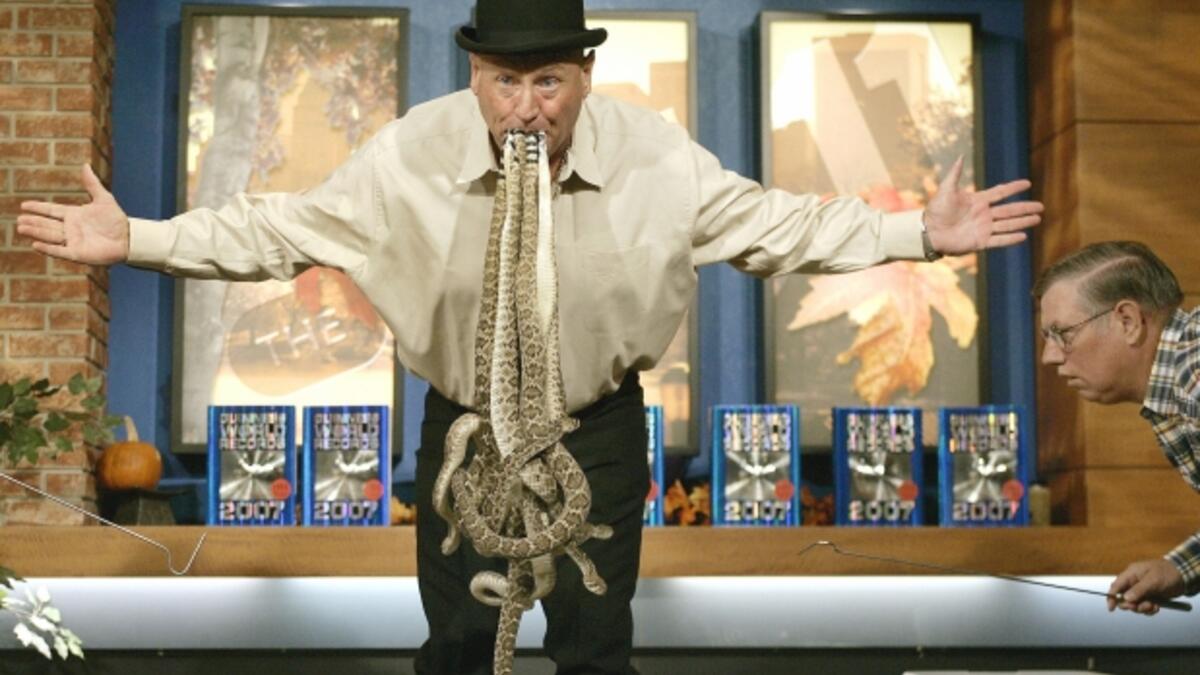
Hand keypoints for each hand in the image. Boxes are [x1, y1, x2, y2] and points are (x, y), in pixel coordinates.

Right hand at [16, 164, 129, 264]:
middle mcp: (71, 228)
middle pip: (47, 224)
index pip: (52, 210)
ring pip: (50, 236)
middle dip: (33, 222)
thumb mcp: (103, 199)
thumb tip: (85, 165)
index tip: (24, 205)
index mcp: (74, 215)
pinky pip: (60, 251)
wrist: (129, 238)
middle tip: (19, 220)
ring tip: (21, 228)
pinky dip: (48, 248)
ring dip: (36, 232)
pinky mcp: (78, 253)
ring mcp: (73, 241)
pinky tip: (35, 244)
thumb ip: (92, 184)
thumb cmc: (117, 220)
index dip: (38, 208)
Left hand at [923, 157, 1042, 255]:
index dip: (1013, 187)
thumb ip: (954, 174)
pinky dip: (1011, 238)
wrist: (928, 232)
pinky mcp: (980, 242)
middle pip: (1009, 210)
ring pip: (1008, 224)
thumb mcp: (946, 190)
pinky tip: (1024, 236)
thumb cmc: (935, 211)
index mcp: (978, 201)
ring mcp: (983, 228)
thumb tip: (960, 156)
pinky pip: (999, 240)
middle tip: (1041, 207)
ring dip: (1023, 222)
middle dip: (1025, 208)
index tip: (1027, 183)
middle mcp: (983, 215)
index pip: (1000, 193)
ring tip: (1038, 219)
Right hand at [1107, 558, 1184, 614]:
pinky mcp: (1149, 597)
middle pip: (1124, 597)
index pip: (1116, 586)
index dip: (1111, 597)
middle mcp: (1134, 583)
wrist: (1183, 576)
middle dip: (1131, 605)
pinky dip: (1149, 609)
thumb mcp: (1153, 580)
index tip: (1111, 608)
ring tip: (1153, 606)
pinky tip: (1157, 606)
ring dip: (1142, 608)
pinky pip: (1144, 607)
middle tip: (1139, 607)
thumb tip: (1125, 598)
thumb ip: (1139, 590)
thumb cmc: (1167, 573)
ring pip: (1134, 604)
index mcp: (1131, 574)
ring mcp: (1141, 591)